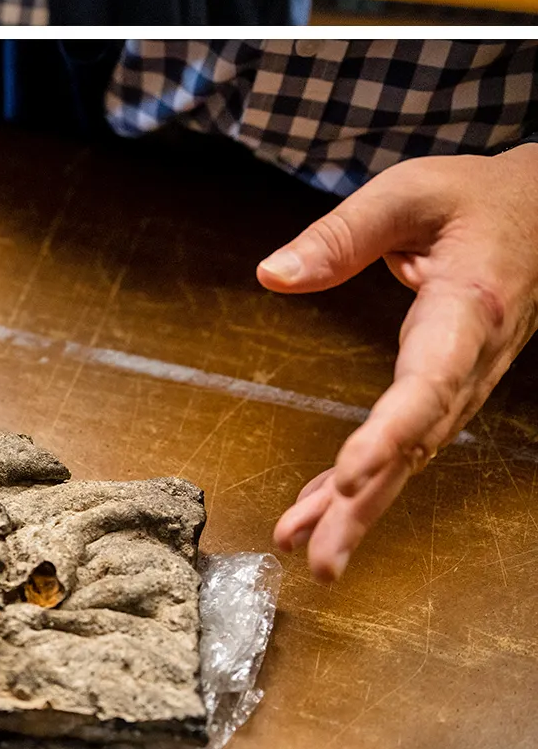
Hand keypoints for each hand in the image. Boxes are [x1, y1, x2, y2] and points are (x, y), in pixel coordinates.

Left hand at [259, 145, 537, 579]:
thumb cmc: (475, 199)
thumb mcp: (409, 193)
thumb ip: (342, 234)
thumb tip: (273, 274)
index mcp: (469, 310)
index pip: (430, 384)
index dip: (390, 435)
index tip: (349, 476)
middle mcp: (472, 361)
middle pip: (418, 443)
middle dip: (368, 504)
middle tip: (321, 555)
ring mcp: (464, 383)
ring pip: (411, 458)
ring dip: (360, 509)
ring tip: (311, 553)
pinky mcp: (447, 391)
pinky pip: (406, 447)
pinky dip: (364, 483)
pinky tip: (320, 513)